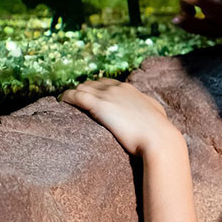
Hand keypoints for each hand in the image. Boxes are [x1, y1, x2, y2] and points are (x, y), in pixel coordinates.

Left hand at [60, 78, 179, 156]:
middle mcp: (117, 88)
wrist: (158, 138)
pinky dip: (67, 97)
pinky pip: (76, 96)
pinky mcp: (99, 105)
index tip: (92, 96)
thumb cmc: (159, 130)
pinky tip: (62, 101)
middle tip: (75, 101)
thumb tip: (154, 111)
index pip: (107, 83)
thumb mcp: (157, 113)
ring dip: (74, 93)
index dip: (98, 89)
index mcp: (129, 89)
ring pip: (83, 87)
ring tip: (66, 101)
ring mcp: (107, 95)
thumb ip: (150, 107)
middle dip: (83, 90)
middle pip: (92, 83)